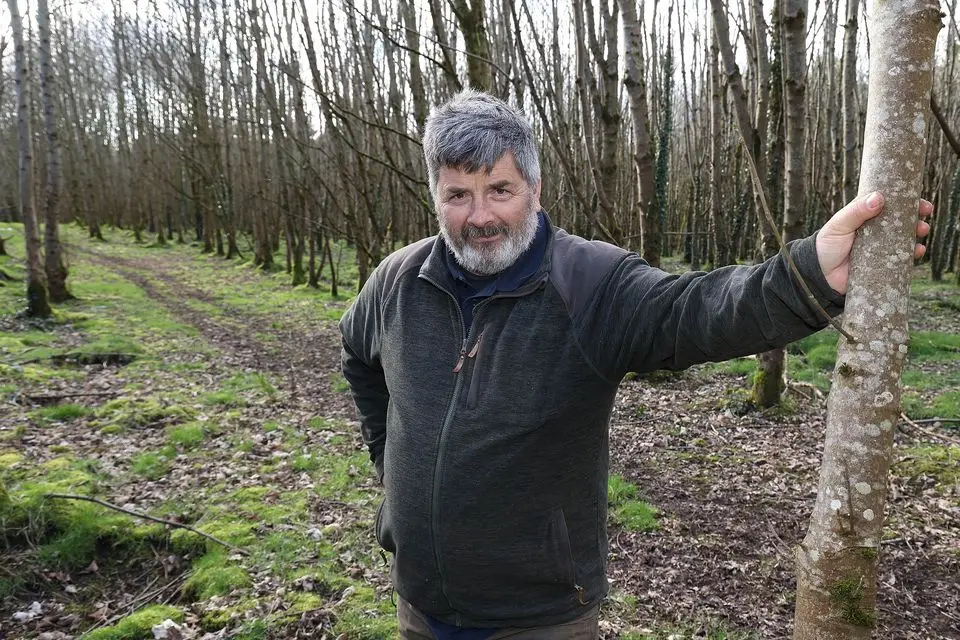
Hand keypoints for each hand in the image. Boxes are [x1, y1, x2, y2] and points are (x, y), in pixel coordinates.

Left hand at [816, 191, 931, 294]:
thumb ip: (856, 211)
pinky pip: (902, 259)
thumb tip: (879, 197)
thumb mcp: (839, 224)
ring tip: (921, 231)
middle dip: (917, 217)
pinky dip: (912, 254)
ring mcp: (882, 248)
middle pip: (902, 221)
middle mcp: (877, 231)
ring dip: (918, 233)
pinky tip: (917, 251)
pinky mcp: (883, 265)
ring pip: (905, 238)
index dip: (908, 201)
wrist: (818, 275)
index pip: (890, 205)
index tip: (920, 201)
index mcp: (866, 217)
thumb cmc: (826, 245)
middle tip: (925, 214)